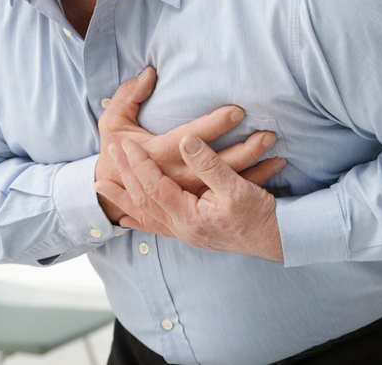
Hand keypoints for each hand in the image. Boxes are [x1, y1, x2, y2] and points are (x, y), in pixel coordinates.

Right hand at [96, 67, 280, 221]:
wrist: (115, 190)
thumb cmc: (117, 152)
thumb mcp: (112, 122)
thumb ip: (129, 95)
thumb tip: (150, 72)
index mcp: (159, 154)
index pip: (191, 138)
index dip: (214, 125)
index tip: (238, 111)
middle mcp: (177, 176)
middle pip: (217, 165)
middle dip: (245, 150)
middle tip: (268, 134)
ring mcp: (189, 191)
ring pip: (227, 182)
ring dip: (255, 168)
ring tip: (276, 151)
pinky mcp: (198, 199)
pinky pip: (230, 193)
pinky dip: (254, 182)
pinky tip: (273, 170)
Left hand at [96, 135, 285, 261]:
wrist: (278, 240)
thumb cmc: (260, 215)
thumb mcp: (237, 186)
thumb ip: (210, 163)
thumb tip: (187, 140)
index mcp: (190, 216)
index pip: (154, 187)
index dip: (139, 164)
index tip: (126, 144)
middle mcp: (182, 228)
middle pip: (143, 200)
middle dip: (125, 176)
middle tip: (109, 152)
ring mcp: (185, 234)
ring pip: (145, 215)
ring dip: (123, 198)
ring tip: (102, 186)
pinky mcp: (191, 234)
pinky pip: (156, 227)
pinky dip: (138, 219)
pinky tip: (127, 218)